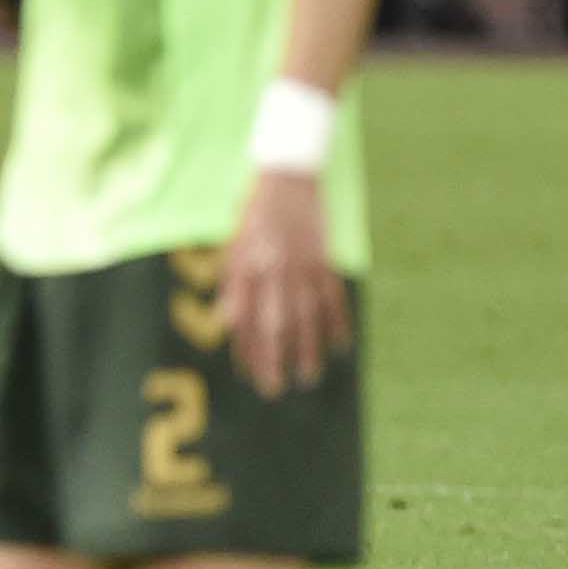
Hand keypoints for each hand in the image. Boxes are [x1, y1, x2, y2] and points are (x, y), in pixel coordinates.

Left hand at [218, 173, 351, 398]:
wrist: (287, 179)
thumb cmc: (254, 215)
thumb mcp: (233, 246)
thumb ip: (234, 284)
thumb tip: (227, 321)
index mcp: (245, 267)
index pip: (244, 318)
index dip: (246, 348)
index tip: (249, 374)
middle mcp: (272, 270)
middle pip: (274, 323)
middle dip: (273, 358)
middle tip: (274, 389)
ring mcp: (301, 266)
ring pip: (305, 316)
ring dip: (307, 349)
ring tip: (307, 377)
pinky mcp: (325, 260)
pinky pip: (332, 298)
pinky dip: (337, 323)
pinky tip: (340, 347)